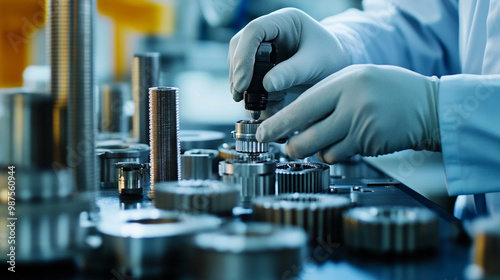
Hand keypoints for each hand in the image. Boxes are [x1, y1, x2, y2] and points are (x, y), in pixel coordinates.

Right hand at [228, 8, 350, 101]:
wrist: (337, 66)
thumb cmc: (331, 58)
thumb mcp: (316, 64)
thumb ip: (293, 73)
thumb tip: (266, 85)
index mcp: (283, 22)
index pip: (253, 31)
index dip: (243, 57)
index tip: (243, 83)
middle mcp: (269, 31)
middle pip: (240, 46)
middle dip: (238, 73)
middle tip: (240, 96)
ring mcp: (263, 47)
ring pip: (239, 62)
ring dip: (241, 84)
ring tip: (251, 104)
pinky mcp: (262, 64)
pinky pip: (248, 77)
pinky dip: (252, 93)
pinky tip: (262, 106)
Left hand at [255, 64, 440, 162]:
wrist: (428, 105)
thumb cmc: (387, 90)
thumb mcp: (355, 79)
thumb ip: (326, 96)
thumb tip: (293, 118)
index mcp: (344, 83)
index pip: (302, 107)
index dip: (278, 123)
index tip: (261, 133)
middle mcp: (351, 104)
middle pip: (306, 135)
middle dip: (290, 146)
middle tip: (286, 146)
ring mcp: (362, 127)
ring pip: (322, 150)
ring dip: (316, 150)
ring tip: (328, 137)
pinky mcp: (370, 145)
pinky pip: (339, 156)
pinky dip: (335, 153)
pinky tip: (346, 141)